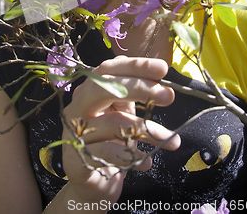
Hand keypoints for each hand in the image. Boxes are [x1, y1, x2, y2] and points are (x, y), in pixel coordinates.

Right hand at [61, 55, 179, 203]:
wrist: (91, 180)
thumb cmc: (111, 138)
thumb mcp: (123, 111)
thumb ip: (135, 95)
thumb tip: (161, 81)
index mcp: (90, 88)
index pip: (110, 69)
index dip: (135, 66)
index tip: (163, 68)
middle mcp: (79, 104)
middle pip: (104, 88)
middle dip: (138, 88)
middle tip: (168, 96)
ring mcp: (74, 130)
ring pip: (112, 123)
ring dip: (146, 130)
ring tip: (172, 139)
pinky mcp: (76, 158)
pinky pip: (108, 154)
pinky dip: (132, 158)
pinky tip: (147, 161)